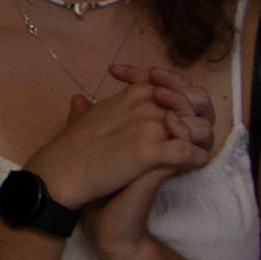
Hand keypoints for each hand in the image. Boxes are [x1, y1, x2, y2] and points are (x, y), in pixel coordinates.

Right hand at [24, 64, 214, 213]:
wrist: (59, 172)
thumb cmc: (68, 148)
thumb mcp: (85, 117)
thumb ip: (94, 106)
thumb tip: (81, 100)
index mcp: (134, 93)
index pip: (178, 87)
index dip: (186, 100)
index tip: (179, 116)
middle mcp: (146, 104)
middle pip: (196, 103)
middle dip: (201, 119)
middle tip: (193, 136)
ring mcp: (149, 127)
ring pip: (200, 128)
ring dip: (202, 141)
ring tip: (193, 153)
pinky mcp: (150, 153)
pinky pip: (190, 153)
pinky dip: (196, 160)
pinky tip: (189, 166)